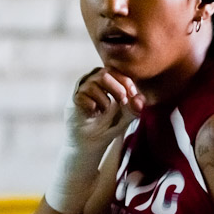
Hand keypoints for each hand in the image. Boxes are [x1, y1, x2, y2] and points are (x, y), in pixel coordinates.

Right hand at [44, 68, 144, 213]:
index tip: (133, 94)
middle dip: (117, 88)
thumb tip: (140, 101)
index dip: (126, 81)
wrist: (92, 142)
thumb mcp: (127, 116)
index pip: (116, 71)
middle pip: (105, 73)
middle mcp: (93, 80)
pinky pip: (82, 95)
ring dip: (105, 99)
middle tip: (123, 101)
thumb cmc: (110, 125)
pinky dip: (92, 106)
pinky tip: (94, 114)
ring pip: (94, 83)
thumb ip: (135, 108)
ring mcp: (81, 89)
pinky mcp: (73, 100)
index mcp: (107, 80)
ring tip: (105, 111)